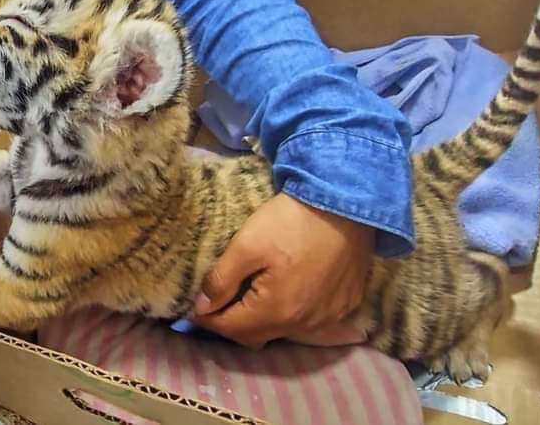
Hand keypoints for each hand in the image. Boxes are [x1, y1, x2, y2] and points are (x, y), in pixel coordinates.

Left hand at [191, 193, 373, 348]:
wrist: (346, 203)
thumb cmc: (292, 221)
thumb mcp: (247, 244)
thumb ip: (221, 280)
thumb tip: (202, 307)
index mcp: (277, 311)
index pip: (231, 328)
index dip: (207, 319)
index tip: (193, 308)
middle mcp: (305, 324)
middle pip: (256, 336)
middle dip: (231, 324)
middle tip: (215, 305)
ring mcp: (328, 317)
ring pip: (282, 331)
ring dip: (260, 321)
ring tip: (244, 300)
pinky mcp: (345, 305)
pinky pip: (308, 321)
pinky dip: (288, 314)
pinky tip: (281, 295)